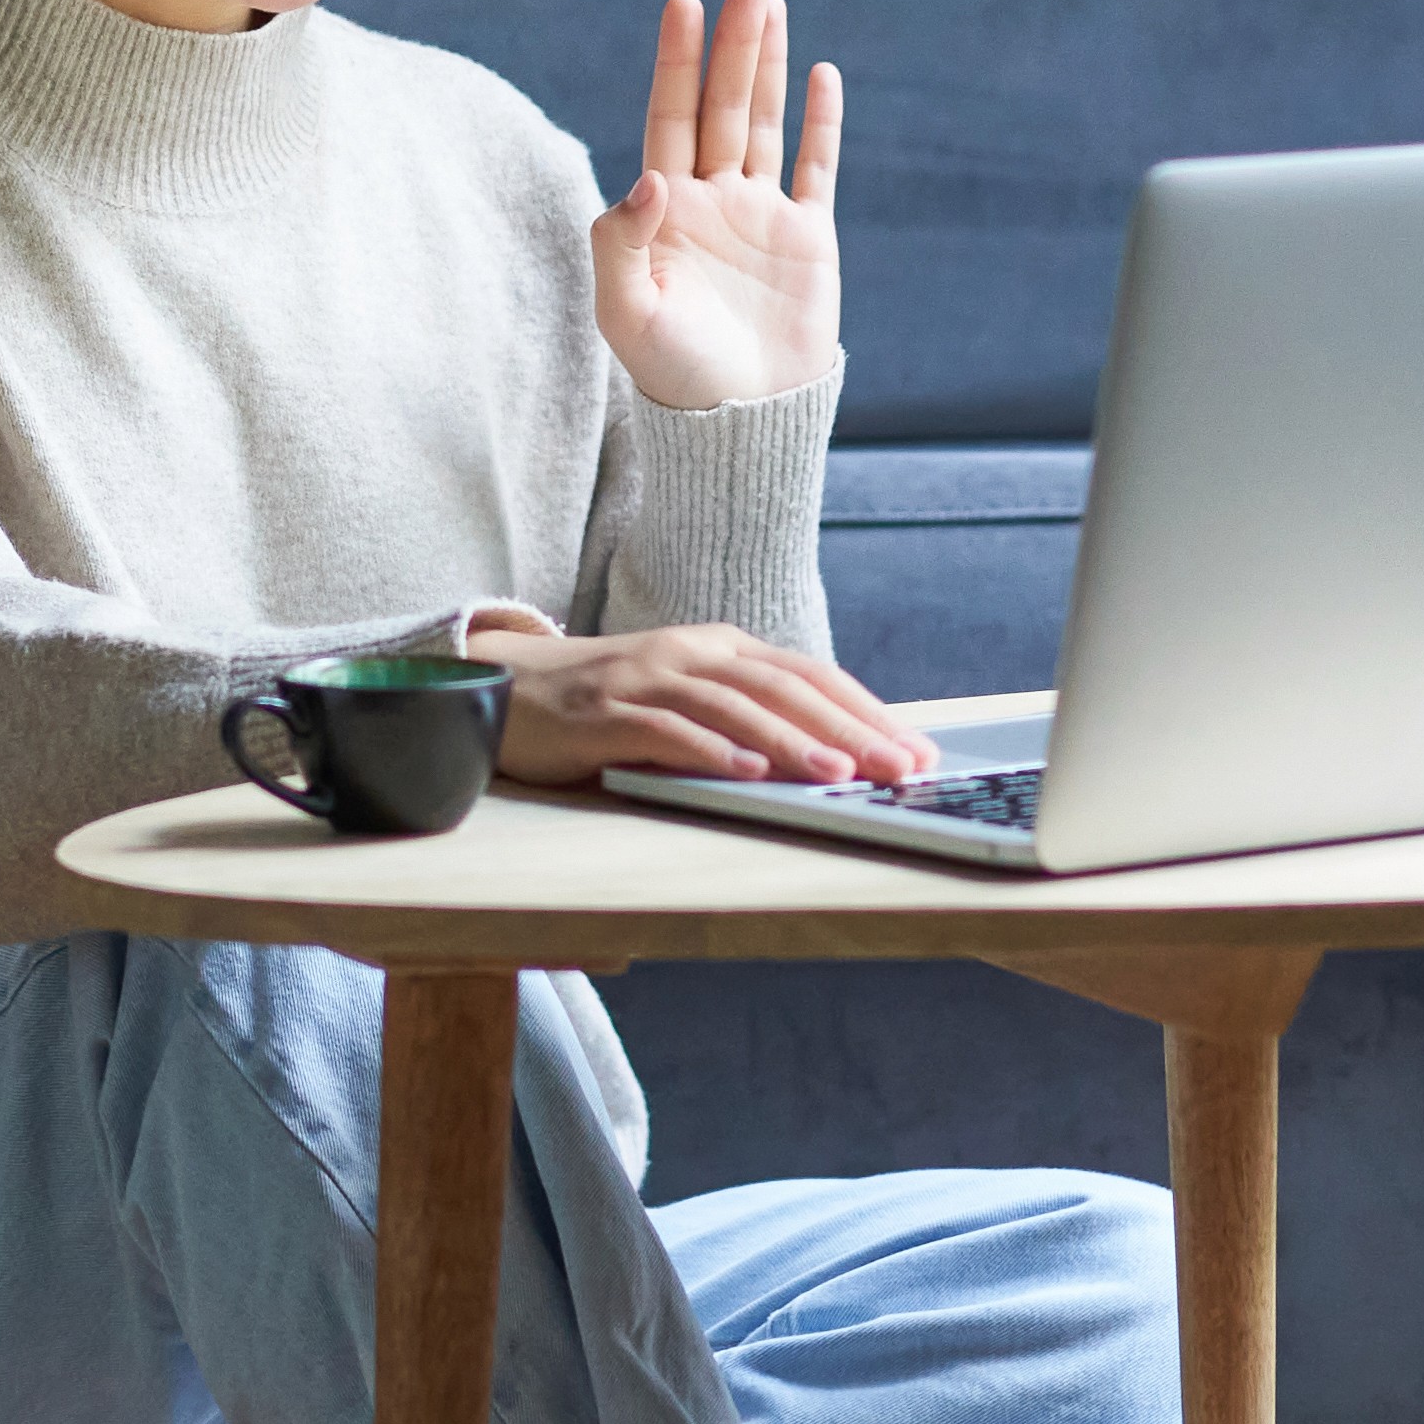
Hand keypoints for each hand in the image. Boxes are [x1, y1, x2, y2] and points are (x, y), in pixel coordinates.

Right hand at [463, 609, 937, 786]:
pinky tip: (748, 776)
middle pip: (784, 686)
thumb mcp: (685, 701)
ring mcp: (645, 679)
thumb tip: (833, 759)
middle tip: (900, 768)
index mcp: (720, 648)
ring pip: (733, 706)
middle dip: (850, 729)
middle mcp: (690, 653)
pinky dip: (710, 751)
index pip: (809, 675)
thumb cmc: (608, 705)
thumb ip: (746, 719)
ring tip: (839, 774)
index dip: (868, 711)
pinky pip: (665, 730)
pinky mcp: (603, 712)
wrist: (506, 688)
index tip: (917, 750)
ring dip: (791, 741)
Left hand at [592, 0, 842, 412]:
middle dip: (732, 42)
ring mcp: (760, 214)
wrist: (739, 420)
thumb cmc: (671, 372)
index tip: (680, 4)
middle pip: (723, 103)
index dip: (676, 61)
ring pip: (767, 121)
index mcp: (663, 209)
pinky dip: (821, 122)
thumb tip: (650, 176)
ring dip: (769, 62)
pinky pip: (816, 168)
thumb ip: (621, 243)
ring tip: (771, 2)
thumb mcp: (626, 312)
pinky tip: (820, 72)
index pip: (670, 116)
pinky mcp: (807, 239)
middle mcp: (711, 199)